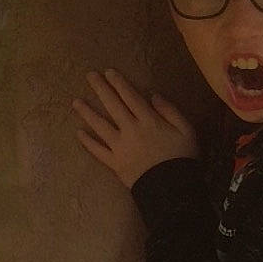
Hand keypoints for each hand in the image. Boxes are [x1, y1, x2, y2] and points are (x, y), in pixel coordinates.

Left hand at [73, 69, 198, 187]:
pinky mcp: (115, 163)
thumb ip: (170, 110)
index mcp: (149, 121)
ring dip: (87, 113)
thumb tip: (153, 95)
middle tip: (89, 76)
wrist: (172, 188)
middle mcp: (131, 130)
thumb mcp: (186, 130)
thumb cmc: (182, 157)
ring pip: (100, 126)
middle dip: (101, 89)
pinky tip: (79, 133)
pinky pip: (98, 151)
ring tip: (76, 102)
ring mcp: (120, 147)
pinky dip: (88, 142)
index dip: (119, 83)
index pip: (131, 97)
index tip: (109, 72)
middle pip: (113, 106)